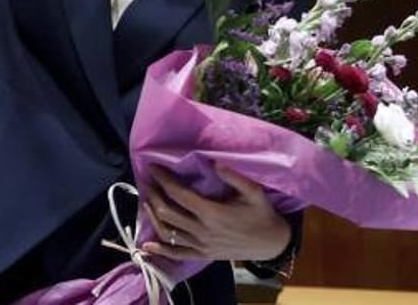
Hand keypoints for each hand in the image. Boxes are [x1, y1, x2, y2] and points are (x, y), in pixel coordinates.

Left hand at [141, 165, 290, 261]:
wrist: (272, 244)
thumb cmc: (261, 214)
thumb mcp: (253, 192)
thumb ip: (234, 177)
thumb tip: (214, 162)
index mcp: (212, 213)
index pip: (179, 194)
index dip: (163, 180)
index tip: (153, 168)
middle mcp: (203, 231)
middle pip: (167, 212)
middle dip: (153, 195)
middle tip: (147, 181)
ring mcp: (202, 246)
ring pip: (168, 232)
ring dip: (153, 216)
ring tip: (146, 200)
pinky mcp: (203, 255)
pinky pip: (177, 254)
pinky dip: (160, 250)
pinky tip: (146, 246)